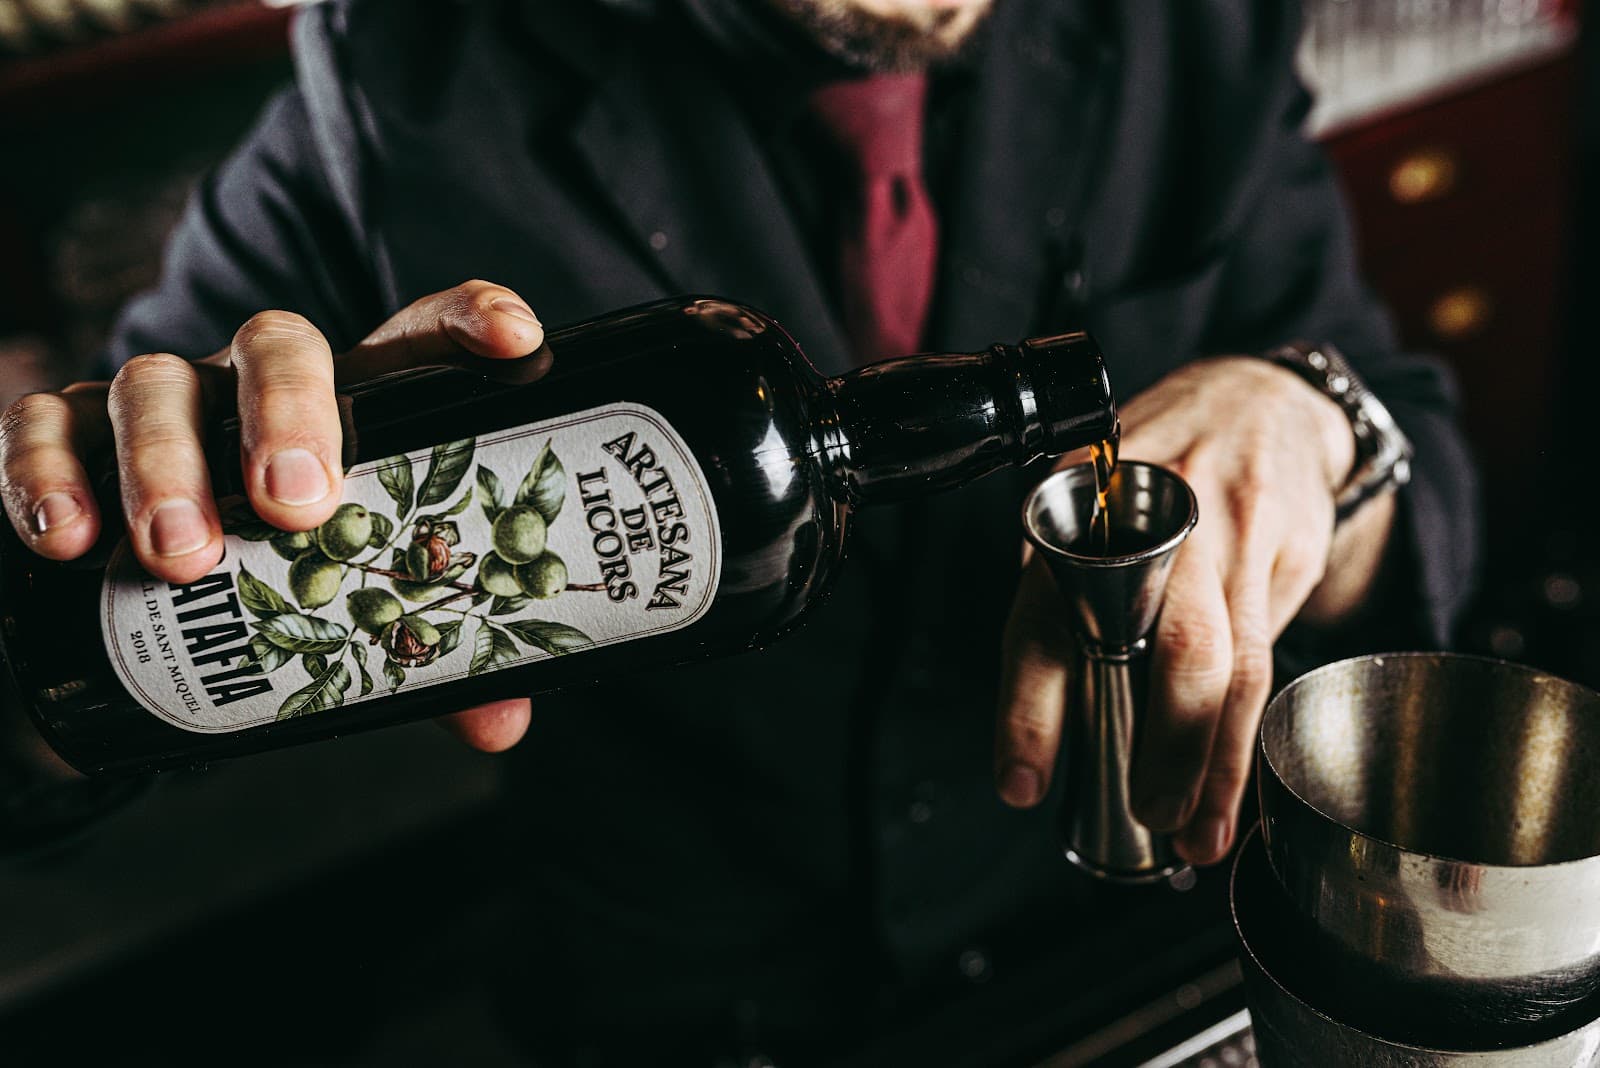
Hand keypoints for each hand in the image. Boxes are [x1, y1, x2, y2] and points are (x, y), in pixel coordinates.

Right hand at [0, 280, 546, 754]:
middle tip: (295, 507)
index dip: (472, 322)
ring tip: (179, 558)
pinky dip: (43, 473)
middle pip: (278, 347)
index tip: (515, 343)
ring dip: (164, 467)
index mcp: (360, 400)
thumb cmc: (301, 568)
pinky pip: (42, 425)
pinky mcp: (71, 432)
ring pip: (155, 384)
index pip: (423, 337)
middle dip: (287, 417)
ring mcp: (167, 400)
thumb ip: (434, 650)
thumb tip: (497, 723)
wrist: (171, 567)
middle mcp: (262, 383)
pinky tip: (65, 540)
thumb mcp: (371, 603)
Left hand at [996, 356, 1394, 864]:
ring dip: (1209, 761)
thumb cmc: (1156, 474)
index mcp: (1076, 517)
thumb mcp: (1089, 510)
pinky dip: (1247, 734)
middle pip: (1157, 644)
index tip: (1023, 783)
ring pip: (1223, 663)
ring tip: (1194, 832)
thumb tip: (1050, 709)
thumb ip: (1068, 591)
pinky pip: (1265, 657)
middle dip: (1154, 744)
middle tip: (1143, 813)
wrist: (1263, 401)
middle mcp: (1152, 522)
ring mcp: (1225, 535)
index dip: (1031, 709)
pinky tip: (1235, 786)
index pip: (1046, 622)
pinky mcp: (1281, 556)